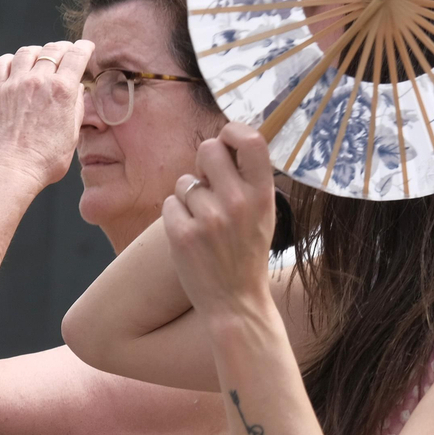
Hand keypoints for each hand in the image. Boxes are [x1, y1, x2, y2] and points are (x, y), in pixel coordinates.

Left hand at [0, 40, 94, 188]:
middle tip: (67, 52)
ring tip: (41, 57)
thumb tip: (77, 88)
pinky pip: (1, 63)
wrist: (13, 169)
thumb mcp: (72, 134)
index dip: (84, 47)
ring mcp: (15, 84)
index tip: (86, 46)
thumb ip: (76, 107)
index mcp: (62, 91)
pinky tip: (16, 66)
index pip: (76, 56)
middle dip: (64, 48)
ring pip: (27, 51)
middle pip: (53, 49)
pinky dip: (11, 60)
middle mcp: (39, 81)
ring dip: (38, 51)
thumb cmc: (46, 159)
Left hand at [163, 123, 276, 316]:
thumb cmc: (247, 252)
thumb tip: (227, 139)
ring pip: (185, 181)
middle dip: (204, 163)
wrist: (236, 303)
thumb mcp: (263, 213)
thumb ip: (249, 179)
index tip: (228, 140)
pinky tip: (191, 235)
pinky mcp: (183, 235)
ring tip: (205, 222)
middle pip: (208, 149)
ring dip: (189, 197)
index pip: (251, 140)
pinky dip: (176, 216)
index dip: (234, 131)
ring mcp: (209, 219)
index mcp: (263, 195)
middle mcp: (238, 203)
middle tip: (209, 184)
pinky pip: (170, 203)